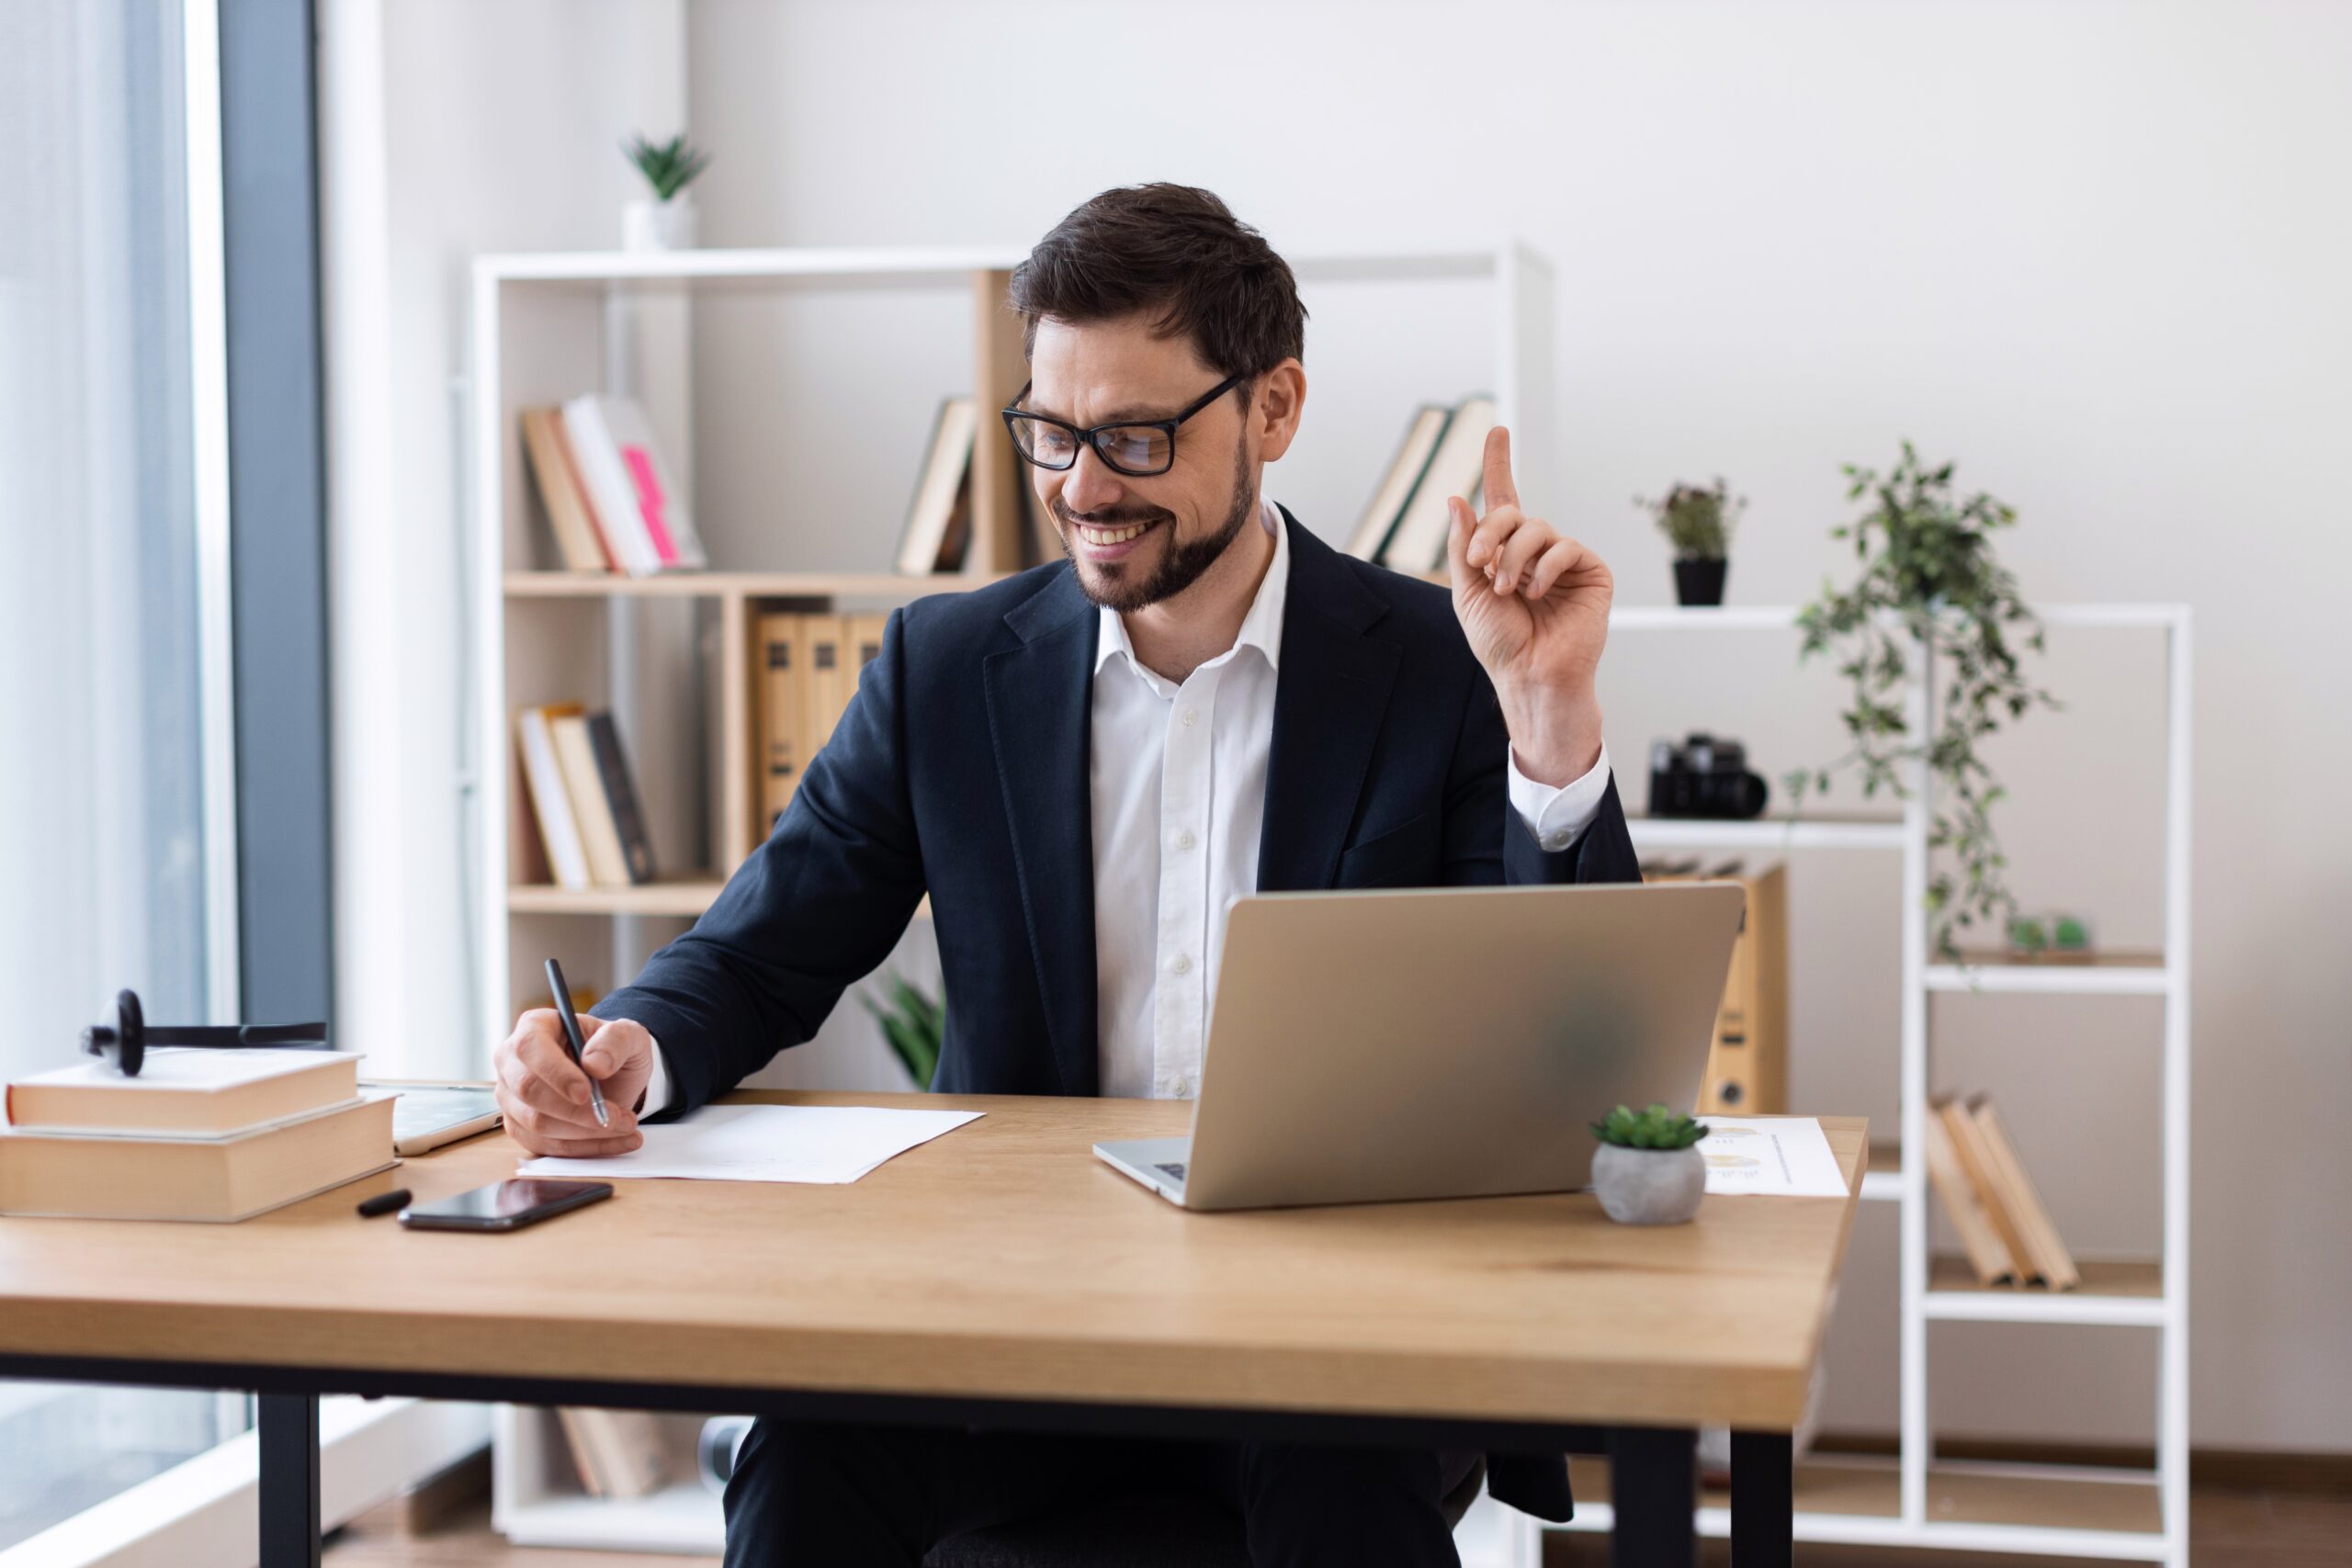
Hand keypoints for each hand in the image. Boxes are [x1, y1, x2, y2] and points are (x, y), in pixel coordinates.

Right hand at [493, 1010, 649, 1157]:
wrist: (613, 1077)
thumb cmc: (613, 1051)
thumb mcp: (628, 1035)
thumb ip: (616, 1041)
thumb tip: (594, 1063)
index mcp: (535, 1026)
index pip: (530, 1047)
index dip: (555, 1072)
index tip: (586, 1092)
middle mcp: (513, 1061)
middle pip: (528, 1090)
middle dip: (576, 1111)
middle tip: (617, 1116)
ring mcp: (511, 1096)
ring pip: (536, 1124)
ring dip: (585, 1132)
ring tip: (625, 1125)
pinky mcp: (519, 1126)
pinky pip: (545, 1146)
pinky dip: (584, 1149)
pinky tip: (616, 1141)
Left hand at [1445, 426, 1612, 784]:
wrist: (1530, 675)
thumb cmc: (1499, 641)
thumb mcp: (1467, 593)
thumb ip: (1463, 546)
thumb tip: (1458, 499)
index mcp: (1503, 552)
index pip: (1502, 500)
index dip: (1498, 464)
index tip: (1496, 431)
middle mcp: (1534, 551)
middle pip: (1512, 513)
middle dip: (1490, 533)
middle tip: (1479, 564)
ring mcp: (1563, 560)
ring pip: (1537, 527)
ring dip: (1513, 557)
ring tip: (1508, 590)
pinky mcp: (1590, 571)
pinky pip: (1565, 547)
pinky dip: (1545, 567)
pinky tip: (1538, 593)